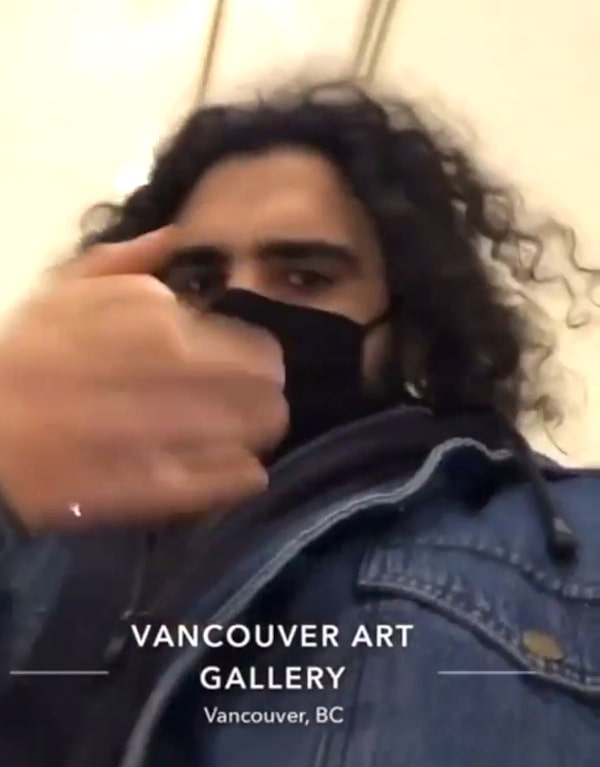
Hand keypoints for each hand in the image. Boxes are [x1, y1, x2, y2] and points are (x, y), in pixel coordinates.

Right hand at [0, 227, 286, 532]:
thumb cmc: (27, 355)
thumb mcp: (65, 289)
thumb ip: (126, 261)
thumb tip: (177, 236)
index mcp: (152, 318)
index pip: (250, 344)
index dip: (262, 361)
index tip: (262, 369)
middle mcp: (161, 369)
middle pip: (258, 390)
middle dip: (270, 399)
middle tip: (266, 406)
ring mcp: (151, 430)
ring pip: (242, 434)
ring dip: (258, 435)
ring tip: (256, 437)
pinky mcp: (135, 485)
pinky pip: (210, 482)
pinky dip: (236, 479)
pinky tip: (248, 474)